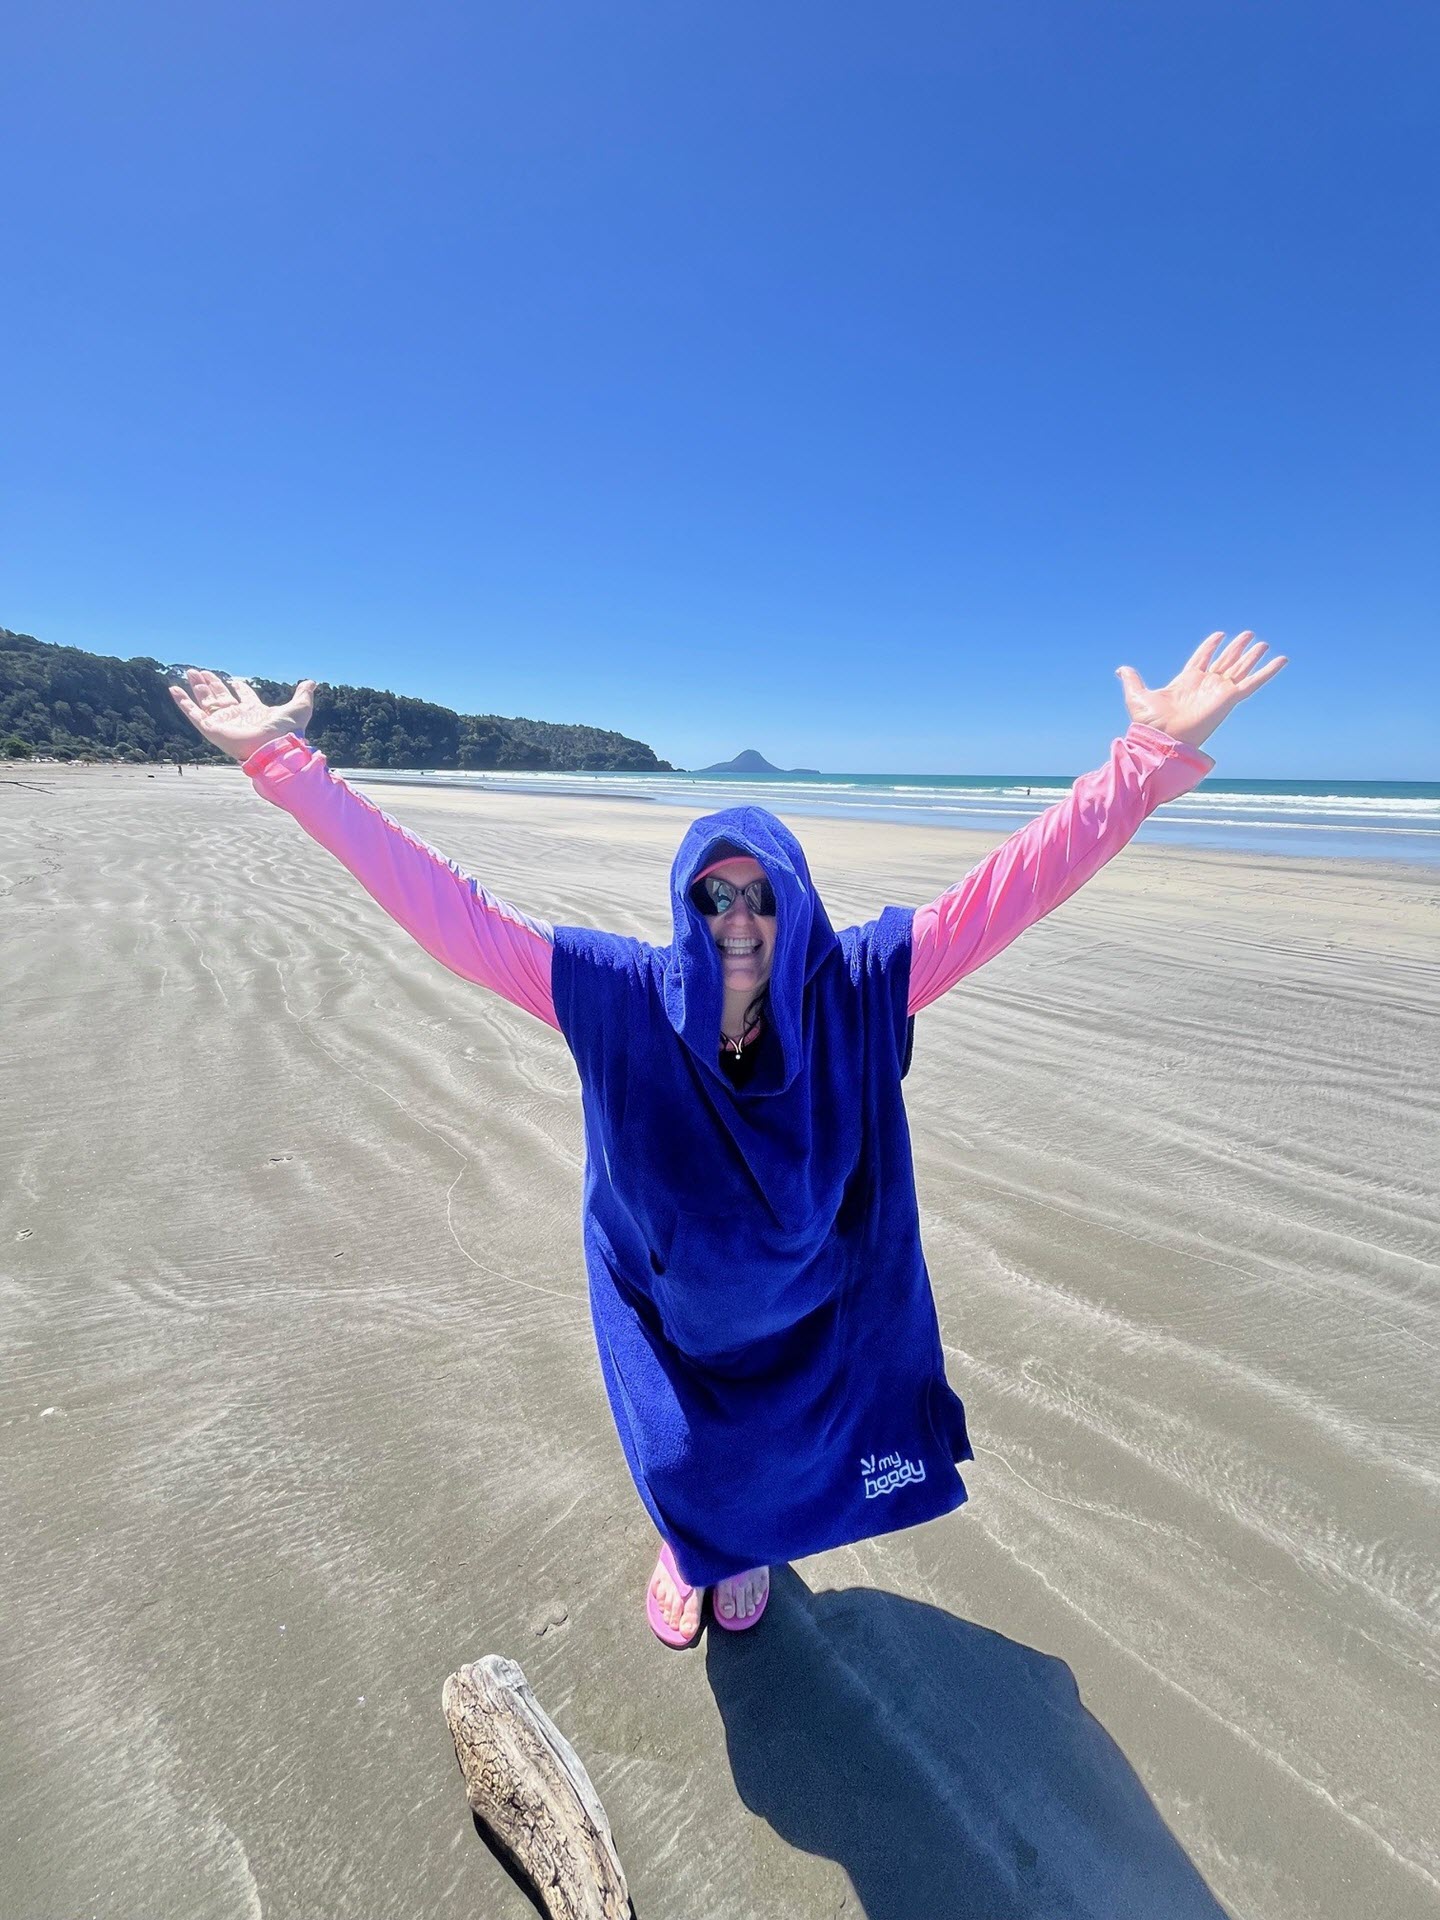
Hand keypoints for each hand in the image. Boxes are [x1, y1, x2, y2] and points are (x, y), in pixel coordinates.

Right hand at [168, 669, 316, 763]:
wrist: (275, 747)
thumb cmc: (287, 731)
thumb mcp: (299, 708)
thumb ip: (303, 695)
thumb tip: (312, 682)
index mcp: (254, 712)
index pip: (244, 697)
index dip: (239, 688)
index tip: (235, 680)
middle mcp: (237, 717)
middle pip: (221, 697)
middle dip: (212, 684)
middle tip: (202, 671)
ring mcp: (223, 722)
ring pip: (206, 701)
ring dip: (197, 687)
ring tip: (190, 671)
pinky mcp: (211, 728)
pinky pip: (193, 713)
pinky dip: (182, 701)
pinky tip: (173, 688)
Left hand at [1115, 632, 1286, 751]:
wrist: (1163, 739)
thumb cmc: (1150, 723)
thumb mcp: (1137, 695)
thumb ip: (1132, 680)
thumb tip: (1120, 669)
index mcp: (1186, 682)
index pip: (1202, 658)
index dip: (1210, 646)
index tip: (1218, 635)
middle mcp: (1205, 685)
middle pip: (1225, 661)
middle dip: (1236, 648)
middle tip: (1248, 634)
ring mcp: (1219, 691)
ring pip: (1240, 668)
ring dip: (1251, 655)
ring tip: (1261, 642)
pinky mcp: (1231, 698)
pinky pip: (1254, 682)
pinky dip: (1268, 671)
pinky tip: (1281, 659)